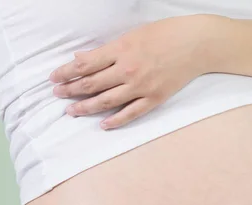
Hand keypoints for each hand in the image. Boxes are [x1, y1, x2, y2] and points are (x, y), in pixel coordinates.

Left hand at [49, 15, 215, 129]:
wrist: (197, 44)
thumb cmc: (166, 34)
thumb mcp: (133, 35)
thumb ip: (107, 50)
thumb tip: (83, 59)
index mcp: (121, 50)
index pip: (85, 65)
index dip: (66, 72)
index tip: (54, 77)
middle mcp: (128, 70)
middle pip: (92, 84)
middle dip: (71, 90)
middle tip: (57, 95)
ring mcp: (142, 87)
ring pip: (106, 101)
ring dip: (86, 107)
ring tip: (72, 111)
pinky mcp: (154, 98)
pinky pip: (131, 113)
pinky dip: (115, 120)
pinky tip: (103, 124)